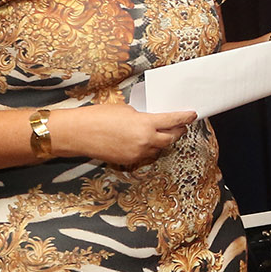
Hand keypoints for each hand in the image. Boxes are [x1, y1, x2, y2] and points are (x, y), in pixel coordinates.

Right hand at [56, 104, 195, 166]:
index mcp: (145, 124)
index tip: (192, 115)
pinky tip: (143, 142)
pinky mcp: (129, 161)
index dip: (185, 118)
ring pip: (159, 148)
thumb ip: (143, 117)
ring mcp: (138, 153)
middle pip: (171, 138)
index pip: (173, 121)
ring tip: (160, 133)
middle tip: (180, 125)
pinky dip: (148, 148)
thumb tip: (152, 121)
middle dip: (177, 131)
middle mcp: (145, 141)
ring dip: (162, 141)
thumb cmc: (98, 116)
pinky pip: (145, 155)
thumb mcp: (126, 110)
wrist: (78, 133)